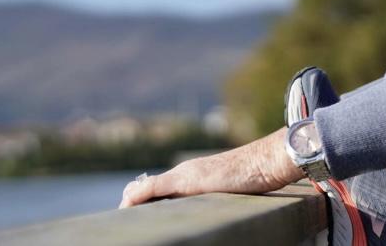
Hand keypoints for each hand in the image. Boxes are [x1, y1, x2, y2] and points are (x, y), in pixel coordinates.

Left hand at [119, 127, 302, 207]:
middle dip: (129, 206)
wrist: (264, 161)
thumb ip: (212, 195)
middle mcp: (182, 174)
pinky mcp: (186, 180)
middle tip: (122, 225)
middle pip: (143, 188)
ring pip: (143, 189)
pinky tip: (126, 207)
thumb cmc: (253, 176)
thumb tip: (207, 208)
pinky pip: (153, 188)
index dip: (139, 203)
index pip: (154, 189)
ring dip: (129, 205)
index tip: (132, 218)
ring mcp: (183, 176)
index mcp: (189, 177)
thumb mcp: (228, 190)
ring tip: (121, 219)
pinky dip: (137, 197)